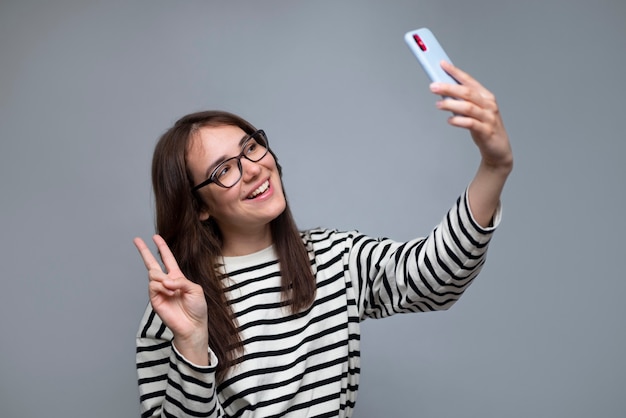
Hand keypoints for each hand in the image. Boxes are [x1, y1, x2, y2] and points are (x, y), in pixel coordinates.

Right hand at [134, 235, 208, 362]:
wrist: (192, 326)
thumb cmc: (197, 308)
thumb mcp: (195, 289)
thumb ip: (181, 281)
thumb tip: (165, 280)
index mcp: (177, 277)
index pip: (167, 259)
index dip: (162, 248)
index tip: (155, 237)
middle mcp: (166, 282)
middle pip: (152, 264)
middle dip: (144, 251)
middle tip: (137, 240)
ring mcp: (159, 290)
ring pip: (154, 275)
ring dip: (163, 279)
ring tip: (172, 289)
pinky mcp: (154, 299)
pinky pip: (153, 285)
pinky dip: (162, 287)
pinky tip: (169, 293)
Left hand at [430, 61, 512, 226]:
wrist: (498, 150)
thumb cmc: (484, 128)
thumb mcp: (473, 112)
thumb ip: (461, 102)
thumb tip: (442, 92)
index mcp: (485, 96)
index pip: (468, 80)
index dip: (455, 71)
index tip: (442, 64)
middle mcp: (488, 104)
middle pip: (467, 92)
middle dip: (449, 87)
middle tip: (433, 86)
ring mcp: (489, 118)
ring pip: (468, 107)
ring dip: (451, 104)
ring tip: (438, 105)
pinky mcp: (486, 132)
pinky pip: (471, 124)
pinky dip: (459, 121)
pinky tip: (450, 121)